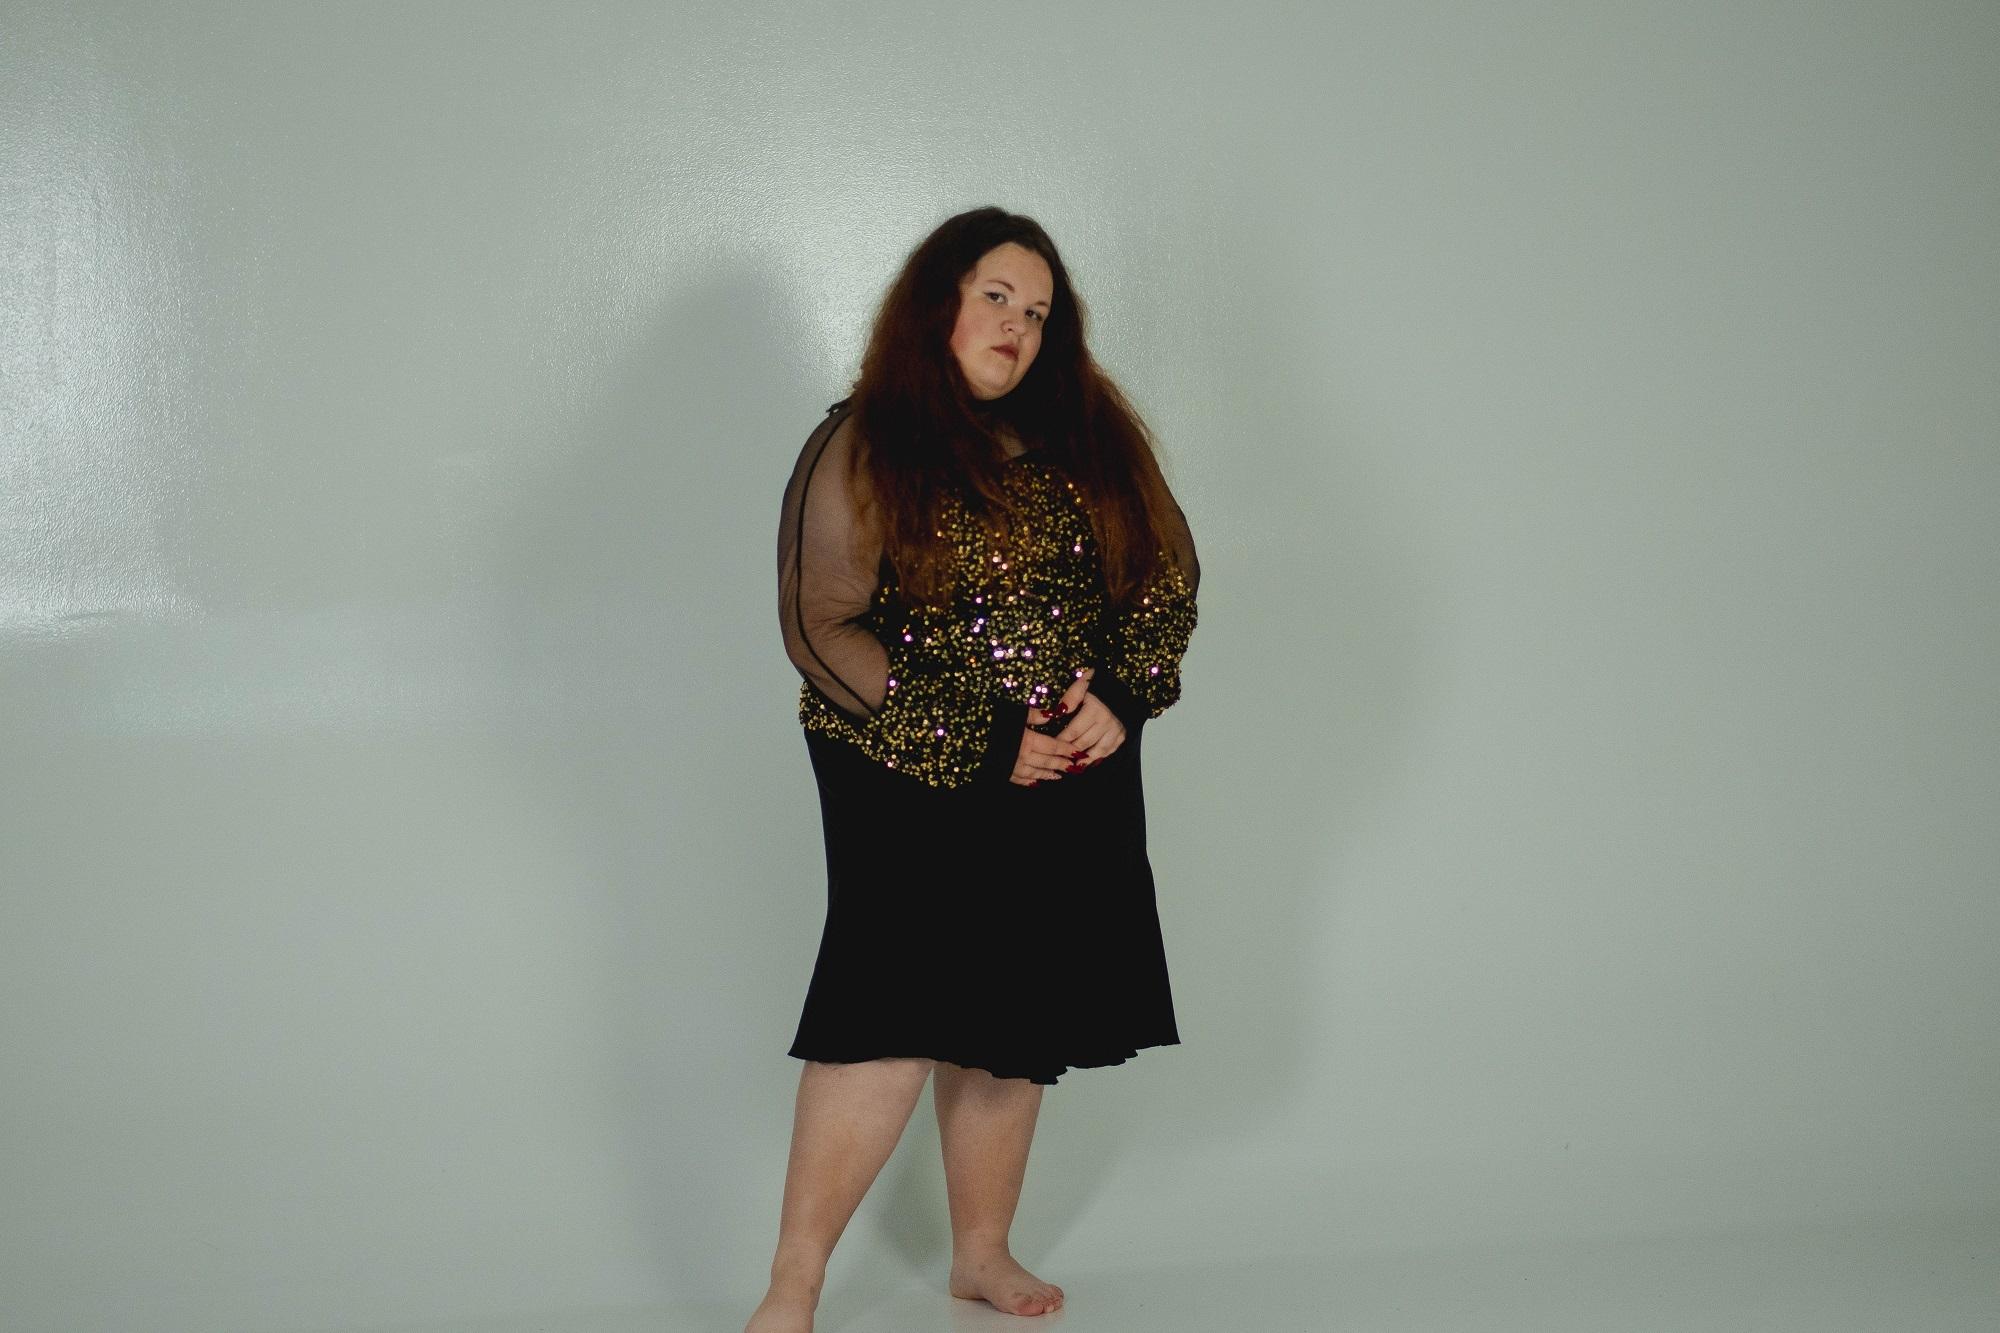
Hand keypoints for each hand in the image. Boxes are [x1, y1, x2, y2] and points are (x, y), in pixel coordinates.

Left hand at [1010, 668, 1126, 784]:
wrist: (1123, 686)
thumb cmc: (1099, 686)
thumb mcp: (1083, 684)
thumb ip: (1069, 698)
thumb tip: (1056, 713)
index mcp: (1094, 710)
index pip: (1073, 731)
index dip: (1061, 740)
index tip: (1052, 745)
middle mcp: (1106, 722)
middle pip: (1083, 743)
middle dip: (1070, 752)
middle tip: (1059, 758)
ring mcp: (1115, 730)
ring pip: (1097, 751)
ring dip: (1084, 759)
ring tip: (1073, 766)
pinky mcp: (1122, 735)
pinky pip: (1109, 751)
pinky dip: (1099, 758)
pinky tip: (1089, 762)